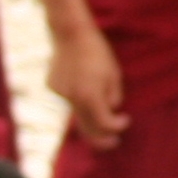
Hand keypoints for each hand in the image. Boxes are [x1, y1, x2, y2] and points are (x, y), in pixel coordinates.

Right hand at [49, 22, 127, 148]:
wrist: (71, 34)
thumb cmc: (98, 53)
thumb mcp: (114, 75)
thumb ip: (112, 97)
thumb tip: (110, 111)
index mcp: (90, 97)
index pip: (105, 124)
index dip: (117, 127)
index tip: (126, 121)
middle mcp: (72, 99)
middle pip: (86, 129)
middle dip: (101, 139)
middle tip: (114, 143)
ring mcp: (59, 94)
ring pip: (76, 113)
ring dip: (89, 114)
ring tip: (97, 94)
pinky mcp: (52, 87)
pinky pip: (68, 98)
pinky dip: (77, 97)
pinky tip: (80, 78)